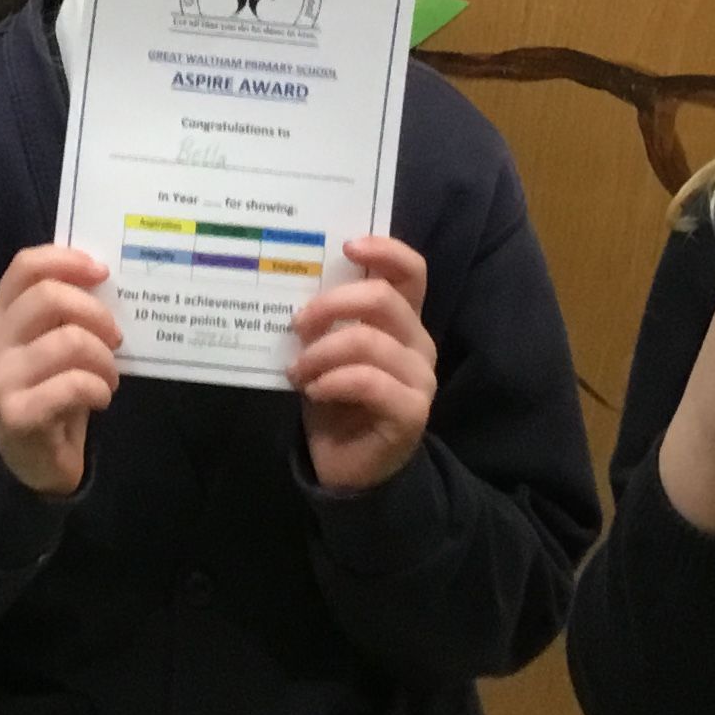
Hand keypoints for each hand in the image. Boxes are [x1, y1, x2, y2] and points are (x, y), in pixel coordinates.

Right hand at [0, 245, 120, 496]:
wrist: (30, 461)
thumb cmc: (49, 391)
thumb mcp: (51, 344)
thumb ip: (66, 314)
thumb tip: (104, 279)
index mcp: (1, 317)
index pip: (25, 267)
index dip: (65, 260)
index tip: (101, 272)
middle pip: (48, 297)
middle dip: (95, 313)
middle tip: (116, 337)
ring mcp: (0, 378)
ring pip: (68, 341)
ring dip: (104, 358)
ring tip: (109, 376)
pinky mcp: (17, 413)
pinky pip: (74, 384)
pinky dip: (99, 388)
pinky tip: (101, 398)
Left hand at [291, 237, 437, 492]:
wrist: (346, 468)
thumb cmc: (334, 399)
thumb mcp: (324, 350)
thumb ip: (325, 319)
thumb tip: (294, 281)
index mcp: (402, 321)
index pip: (411, 272)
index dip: (385, 251)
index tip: (346, 246)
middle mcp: (418, 344)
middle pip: (384, 300)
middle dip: (332, 305)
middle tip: (297, 323)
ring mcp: (420, 379)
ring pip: (370, 342)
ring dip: (322, 352)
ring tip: (297, 370)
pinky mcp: (412, 412)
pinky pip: (370, 381)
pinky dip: (334, 380)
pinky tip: (314, 390)